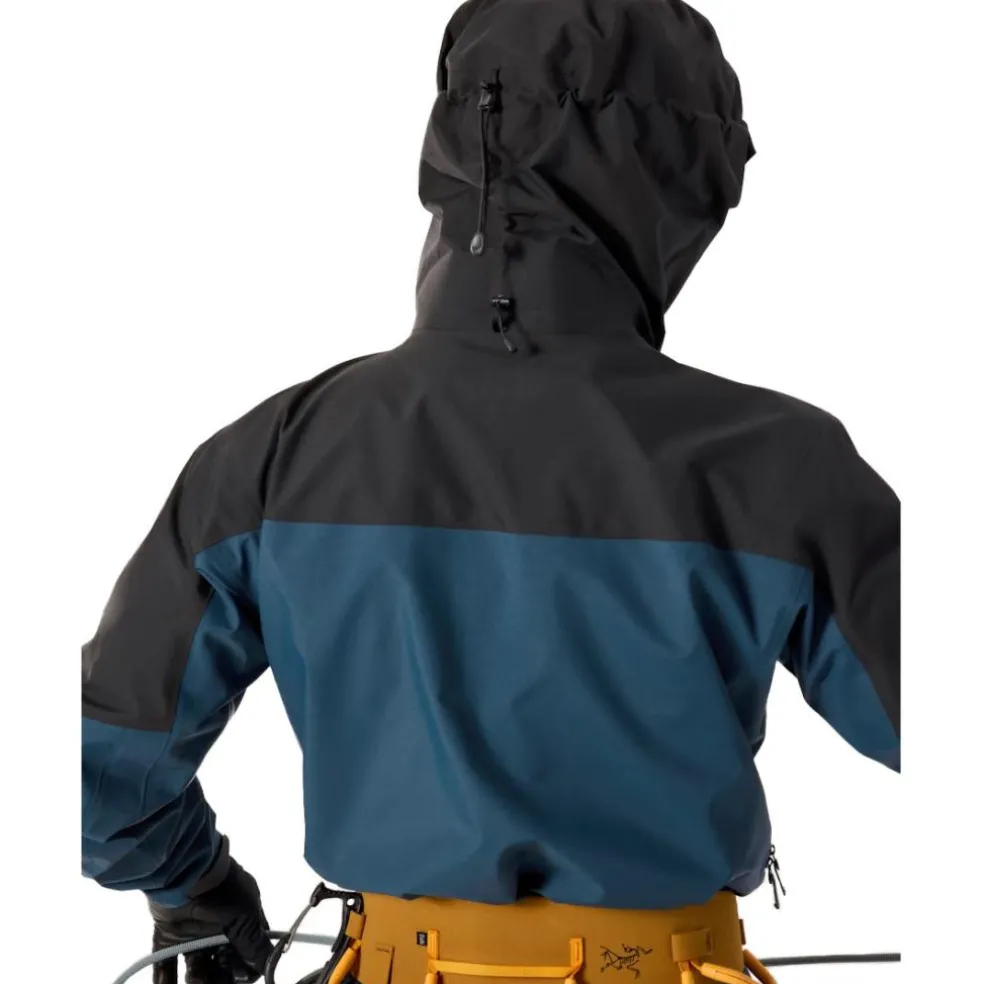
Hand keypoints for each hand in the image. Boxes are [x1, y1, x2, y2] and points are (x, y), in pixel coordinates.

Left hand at [149, 856, 272, 983]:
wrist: (183, 871)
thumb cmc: (221, 893)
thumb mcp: (245, 917)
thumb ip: (256, 945)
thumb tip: (270, 967)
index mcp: (242, 921)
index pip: (248, 953)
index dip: (244, 970)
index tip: (237, 976)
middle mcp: (219, 929)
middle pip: (223, 965)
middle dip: (220, 978)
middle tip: (212, 981)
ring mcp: (194, 933)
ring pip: (197, 968)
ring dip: (196, 981)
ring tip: (193, 980)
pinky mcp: (169, 936)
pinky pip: (167, 964)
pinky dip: (165, 980)